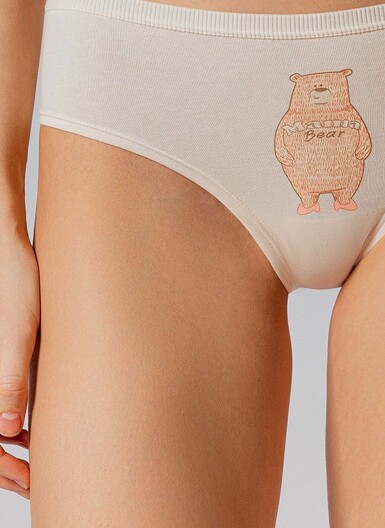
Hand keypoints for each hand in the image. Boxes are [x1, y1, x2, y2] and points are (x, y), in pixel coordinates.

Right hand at [0, 223, 39, 498]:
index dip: (3, 470)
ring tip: (32, 462)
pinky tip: (25, 429)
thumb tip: (9, 430)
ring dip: (4, 448)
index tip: (31, 482)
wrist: (8, 251)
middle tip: (34, 481)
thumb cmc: (14, 286)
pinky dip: (5, 423)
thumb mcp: (18, 335)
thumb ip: (10, 383)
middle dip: (4, 466)